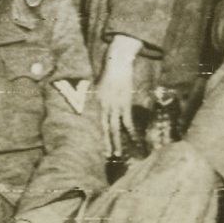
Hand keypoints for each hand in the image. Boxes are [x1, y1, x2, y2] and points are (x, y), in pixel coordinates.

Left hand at [97, 35, 141, 155]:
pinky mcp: (125, 104)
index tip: (96, 149)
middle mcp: (104, 108)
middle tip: (107, 157)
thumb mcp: (94, 88)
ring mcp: (115, 107)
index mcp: (95, 105)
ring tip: (118, 154)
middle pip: (105, 130)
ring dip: (118, 142)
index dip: (97, 138)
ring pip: (116, 129)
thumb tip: (89, 110)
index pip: (95, 125)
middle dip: (106, 144)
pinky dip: (132, 132)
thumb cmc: (106, 76)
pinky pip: (128, 122)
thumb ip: (92, 100)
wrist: (117, 65)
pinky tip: (135, 141)